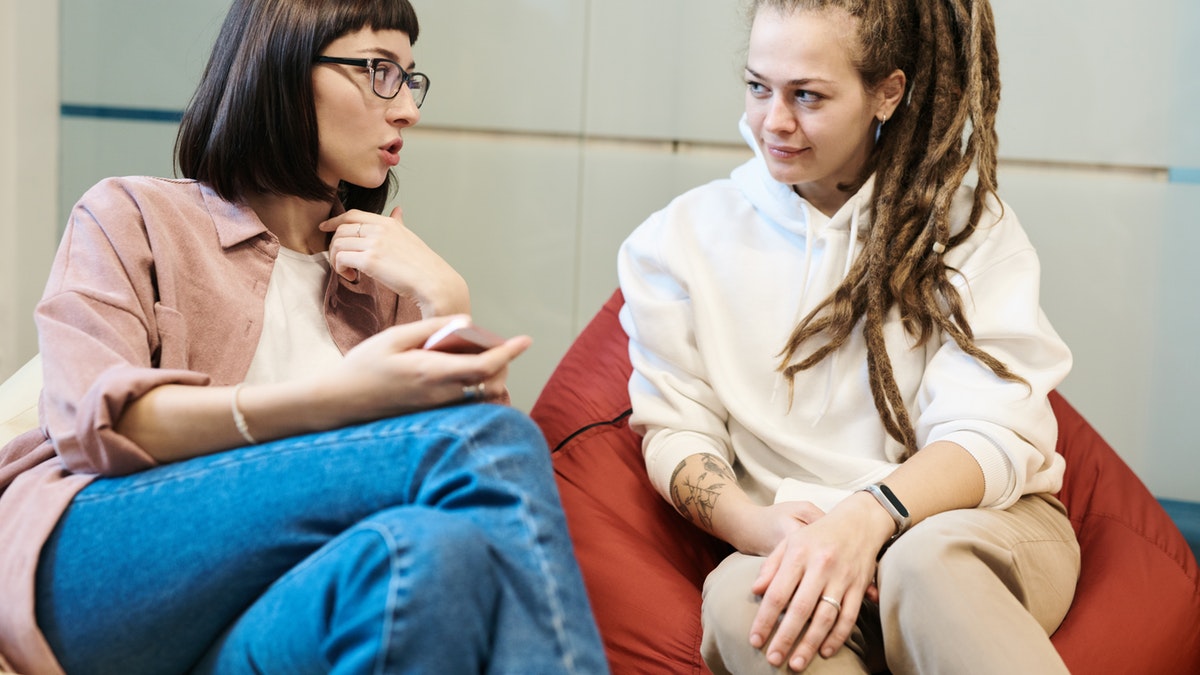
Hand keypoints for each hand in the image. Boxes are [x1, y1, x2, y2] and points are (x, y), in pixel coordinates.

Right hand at [318, 316, 530, 423]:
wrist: (338, 405)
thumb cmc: (362, 368)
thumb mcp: (394, 338)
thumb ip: (431, 329)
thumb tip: (466, 322)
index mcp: (431, 373)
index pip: (483, 366)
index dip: (508, 353)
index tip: (525, 340)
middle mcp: (439, 396)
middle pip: (490, 384)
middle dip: (502, 365)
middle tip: (498, 345)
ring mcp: (437, 410)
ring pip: (481, 397)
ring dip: (490, 378)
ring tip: (481, 357)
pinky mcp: (432, 417)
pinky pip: (467, 405)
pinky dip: (476, 390)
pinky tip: (464, 375)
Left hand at [320, 207, 469, 316]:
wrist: (434, 283)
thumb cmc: (424, 266)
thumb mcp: (410, 238)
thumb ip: (398, 224)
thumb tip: (397, 211)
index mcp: (388, 223)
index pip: (352, 214)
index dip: (335, 220)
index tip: (325, 227)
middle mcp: (380, 230)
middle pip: (341, 229)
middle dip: (334, 245)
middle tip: (342, 262)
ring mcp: (374, 244)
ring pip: (338, 244)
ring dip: (336, 259)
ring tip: (348, 272)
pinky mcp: (370, 261)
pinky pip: (341, 259)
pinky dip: (340, 269)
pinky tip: (352, 277)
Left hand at [747, 495, 890, 670]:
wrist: (859, 521)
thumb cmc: (817, 534)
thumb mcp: (789, 541)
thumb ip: (771, 566)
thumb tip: (755, 591)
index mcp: (799, 554)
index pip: (777, 593)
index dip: (765, 619)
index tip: (755, 640)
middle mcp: (821, 567)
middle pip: (800, 609)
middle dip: (785, 638)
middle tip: (773, 660)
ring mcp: (843, 578)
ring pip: (825, 617)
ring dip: (810, 644)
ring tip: (796, 663)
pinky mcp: (860, 587)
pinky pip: (848, 617)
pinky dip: (837, 637)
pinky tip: (825, 651)